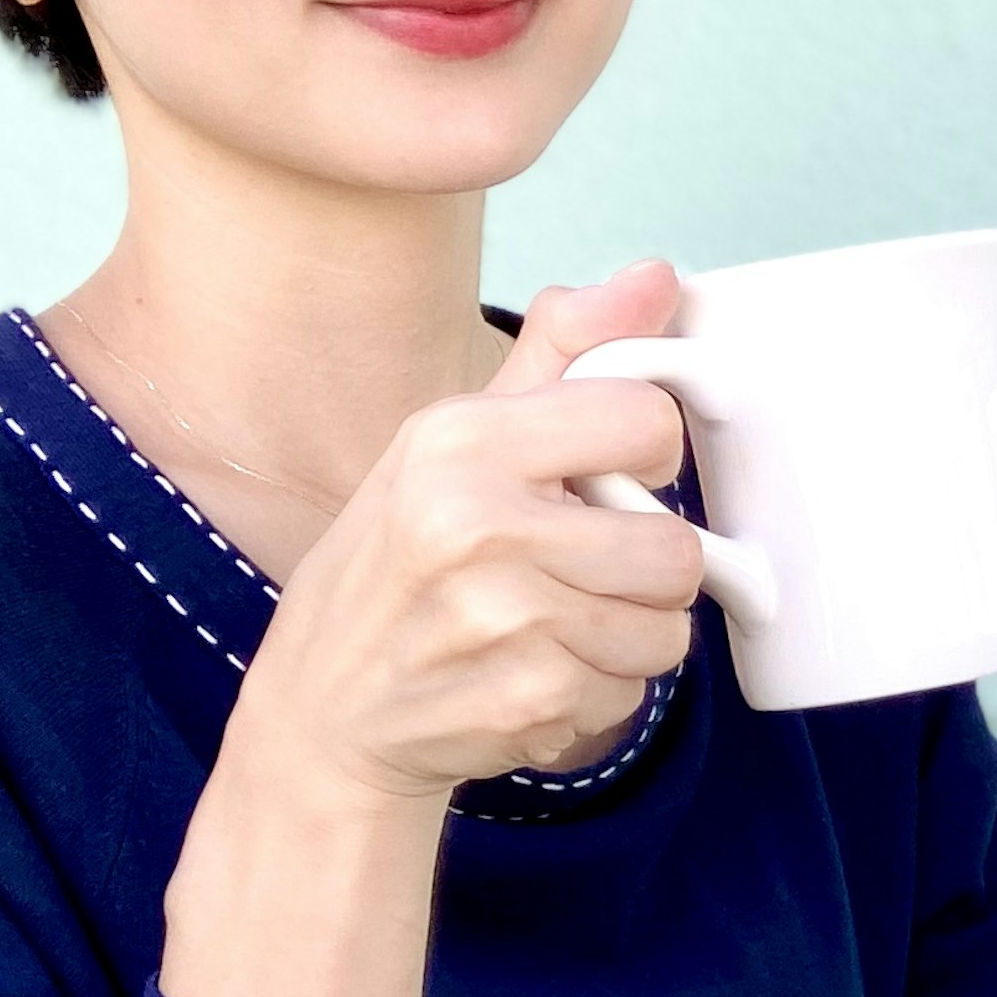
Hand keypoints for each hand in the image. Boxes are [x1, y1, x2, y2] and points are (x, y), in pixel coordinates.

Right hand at [224, 261, 710, 808]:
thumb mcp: (452, 445)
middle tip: (570, 578)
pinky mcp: (524, 699)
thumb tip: (659, 277)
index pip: (648, 420)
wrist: (320, 719)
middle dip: (639, 575)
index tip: (597, 487)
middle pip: (676, 547)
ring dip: (620, 642)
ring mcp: (501, 616)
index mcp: (460, 437)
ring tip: (543, 632)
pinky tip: (523, 683)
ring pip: (666, 629)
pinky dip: (590, 700)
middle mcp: (475, 520)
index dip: (640, 463)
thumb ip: (562, 356)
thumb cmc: (396, 571)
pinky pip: (629, 695)